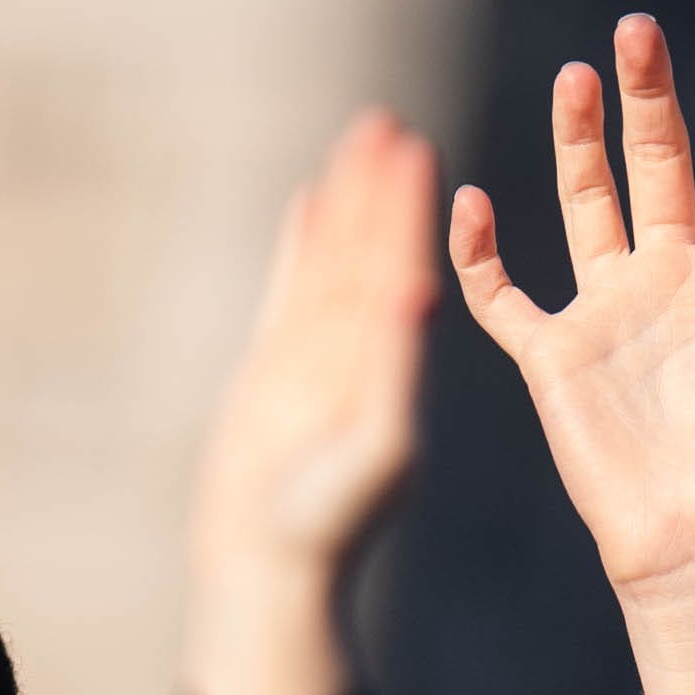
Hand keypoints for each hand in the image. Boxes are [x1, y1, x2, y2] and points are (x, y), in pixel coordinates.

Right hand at [186, 109, 444, 694]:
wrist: (269, 569)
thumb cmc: (328, 527)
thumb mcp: (376, 446)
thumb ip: (394, 371)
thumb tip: (419, 292)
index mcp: (398, 368)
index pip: (406, 272)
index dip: (413, 214)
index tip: (425, 155)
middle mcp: (367, 355)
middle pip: (373, 252)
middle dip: (383, 191)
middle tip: (393, 124)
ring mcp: (322, 360)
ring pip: (334, 261)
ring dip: (348, 203)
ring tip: (360, 138)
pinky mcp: (279, 372)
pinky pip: (294, 292)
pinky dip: (304, 246)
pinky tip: (313, 198)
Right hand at [452, 21, 694, 613]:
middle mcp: (675, 283)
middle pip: (659, 166)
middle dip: (648, 98)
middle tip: (636, 31)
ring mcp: (610, 315)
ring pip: (588, 204)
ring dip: (580, 141)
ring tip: (577, 76)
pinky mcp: (553, 359)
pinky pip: (500, 295)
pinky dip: (479, 252)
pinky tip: (471, 201)